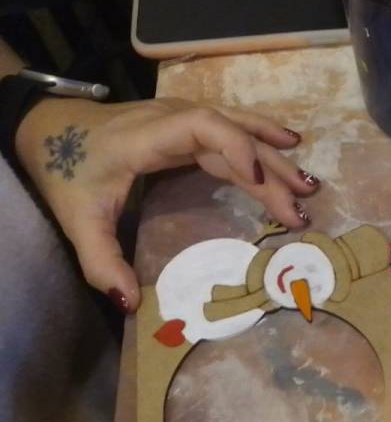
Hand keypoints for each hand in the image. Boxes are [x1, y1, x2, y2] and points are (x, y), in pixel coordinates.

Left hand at [14, 96, 320, 312]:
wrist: (49, 128)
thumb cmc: (66, 171)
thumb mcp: (77, 218)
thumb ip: (100, 260)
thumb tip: (131, 303)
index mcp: (147, 138)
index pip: (203, 128)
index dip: (236, 148)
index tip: (261, 183)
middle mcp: (173, 120)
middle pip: (234, 135)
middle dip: (271, 170)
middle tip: (302, 206)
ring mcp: (184, 118)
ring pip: (240, 129)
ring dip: (276, 155)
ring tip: (309, 184)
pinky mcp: (189, 125)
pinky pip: (234, 128)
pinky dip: (264, 137)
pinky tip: (289, 143)